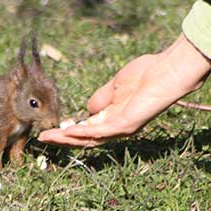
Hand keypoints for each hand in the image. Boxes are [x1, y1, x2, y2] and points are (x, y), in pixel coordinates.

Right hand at [38, 33, 210, 146]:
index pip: (87, 129)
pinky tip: (68, 131)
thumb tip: (87, 110)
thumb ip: (101, 98)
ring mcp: (122, 128)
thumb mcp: (116, 86)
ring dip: (68, 139)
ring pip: (90, 139)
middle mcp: (117, 127)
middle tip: (43, 138)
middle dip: (63, 139)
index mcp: (114, 117)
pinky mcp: (126, 125)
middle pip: (85, 139)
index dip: (68, 131)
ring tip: (49, 138)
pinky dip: (83, 133)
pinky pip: (100, 133)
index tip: (50, 129)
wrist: (167, 71)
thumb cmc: (146, 74)